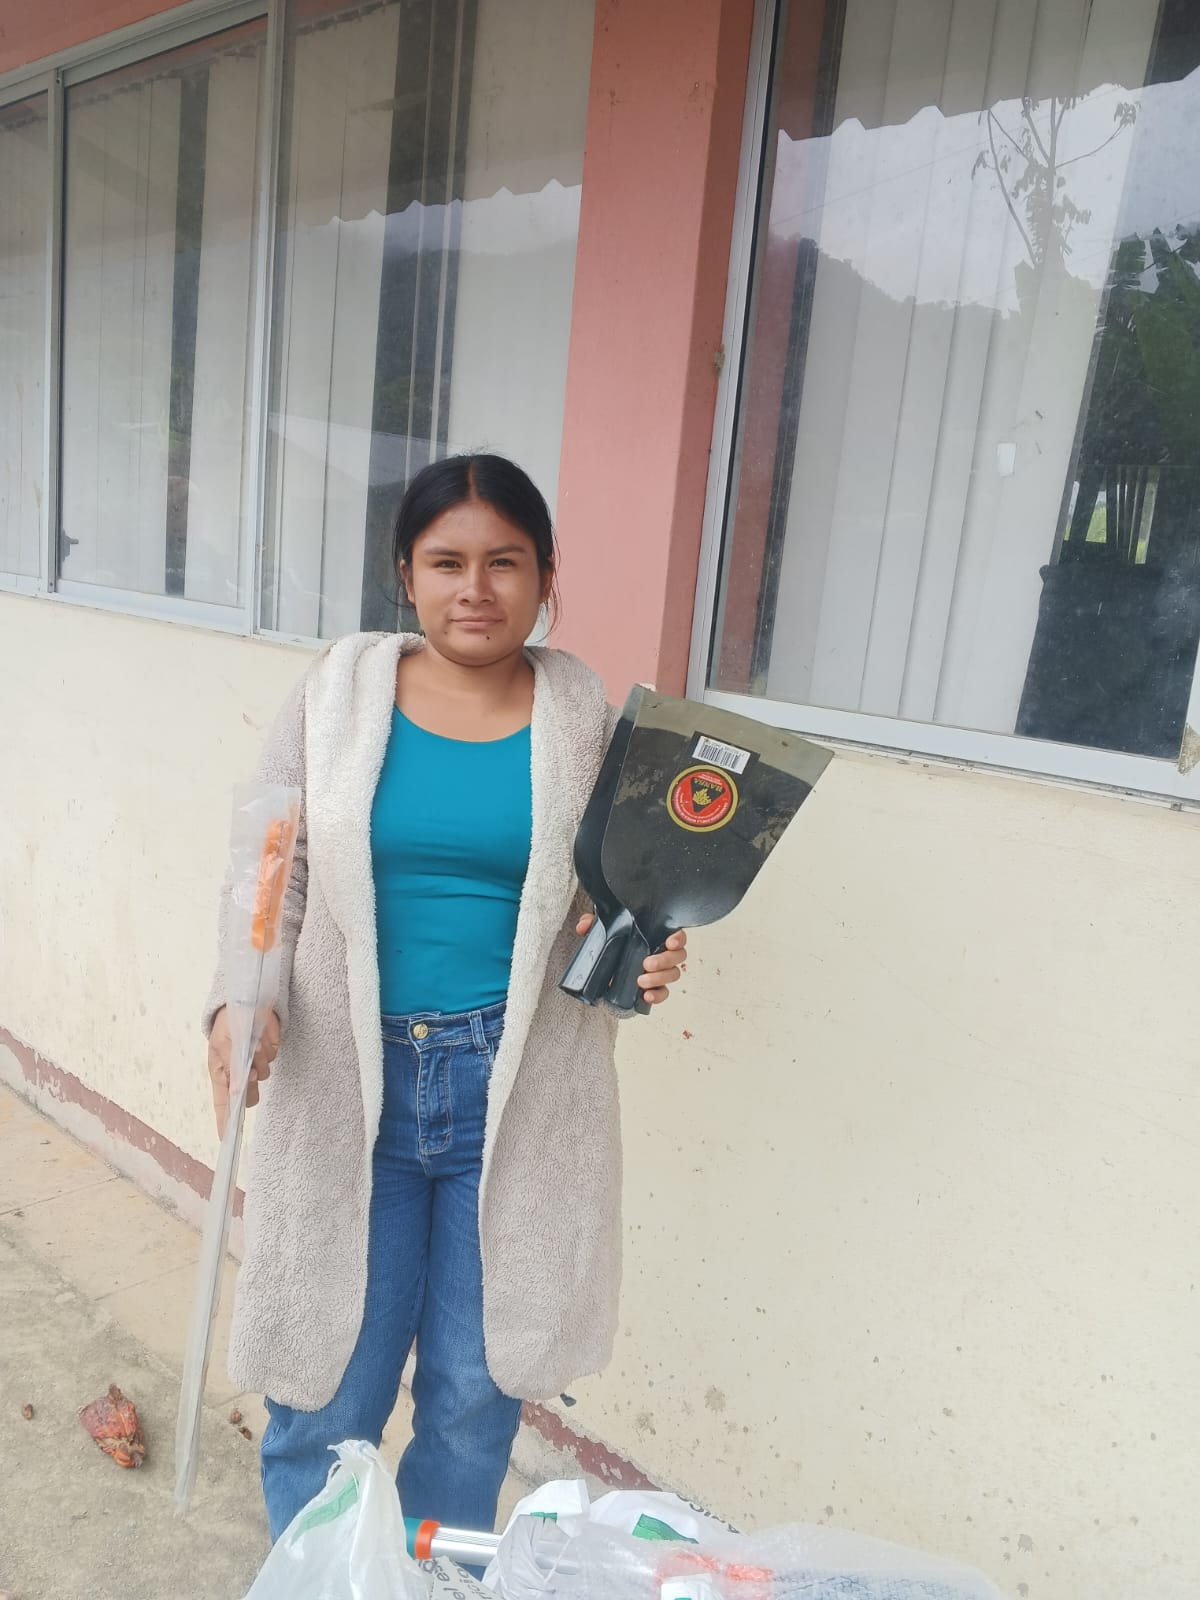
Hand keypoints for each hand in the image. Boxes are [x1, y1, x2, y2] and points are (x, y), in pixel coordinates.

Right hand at [207, 1006, 279, 1137]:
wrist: (248, 999)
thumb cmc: (228, 1022)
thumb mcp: (224, 1043)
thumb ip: (232, 1066)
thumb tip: (238, 1089)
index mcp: (221, 1073)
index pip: (223, 1104)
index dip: (225, 1122)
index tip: (226, 1140)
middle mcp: (239, 1073)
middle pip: (248, 1095)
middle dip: (250, 1084)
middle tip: (250, 1068)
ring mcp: (256, 1063)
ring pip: (263, 1074)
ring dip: (260, 1058)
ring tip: (253, 1040)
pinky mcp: (270, 1052)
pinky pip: (273, 1057)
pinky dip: (269, 1047)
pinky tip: (262, 1034)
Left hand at [575, 917, 688, 1006]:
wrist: (608, 971)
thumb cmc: (615, 945)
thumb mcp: (603, 930)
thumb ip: (593, 923)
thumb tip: (583, 927)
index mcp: (656, 936)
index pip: (677, 935)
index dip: (678, 938)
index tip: (670, 942)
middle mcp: (663, 953)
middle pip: (678, 956)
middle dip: (664, 961)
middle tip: (646, 964)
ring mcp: (661, 972)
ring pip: (673, 975)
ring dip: (659, 979)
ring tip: (640, 981)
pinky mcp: (655, 988)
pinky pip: (664, 993)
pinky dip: (658, 996)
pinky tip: (646, 996)